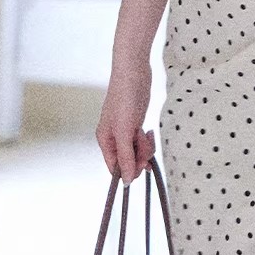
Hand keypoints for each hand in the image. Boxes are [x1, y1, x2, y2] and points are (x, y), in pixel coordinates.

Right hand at [96, 57, 155, 184]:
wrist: (134, 72)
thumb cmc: (125, 98)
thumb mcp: (124, 130)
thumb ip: (125, 157)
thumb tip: (127, 181)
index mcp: (105, 140)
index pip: (115, 167)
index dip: (129, 170)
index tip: (142, 165)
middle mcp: (113, 138)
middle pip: (128, 161)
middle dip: (140, 156)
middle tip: (146, 144)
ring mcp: (125, 132)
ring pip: (137, 152)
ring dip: (145, 148)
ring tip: (147, 134)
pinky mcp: (135, 125)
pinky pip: (142, 142)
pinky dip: (147, 140)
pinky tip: (149, 131)